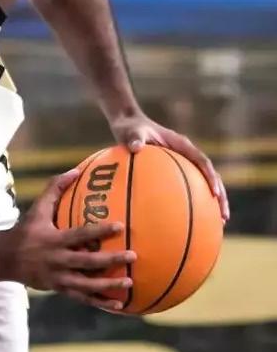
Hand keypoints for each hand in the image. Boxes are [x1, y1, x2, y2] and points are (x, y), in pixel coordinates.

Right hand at [0, 169, 136, 309]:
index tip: (120, 226)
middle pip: (86, 261)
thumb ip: (55, 190)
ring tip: (129, 282)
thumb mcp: (36, 209)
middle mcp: (56, 260)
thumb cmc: (25, 231)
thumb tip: (75, 170)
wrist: (4, 259)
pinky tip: (118, 305)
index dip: (99, 231)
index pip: (79, 234)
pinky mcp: (58, 289)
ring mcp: (57, 277)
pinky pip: (82, 298)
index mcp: (52, 240)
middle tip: (132, 255)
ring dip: (108, 284)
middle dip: (110, 260)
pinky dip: (100, 302)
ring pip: (86, 284)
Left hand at [111, 112, 228, 221]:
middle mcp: (186, 155)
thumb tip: (135, 147)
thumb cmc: (130, 128)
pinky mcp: (171, 173)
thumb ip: (134, 139)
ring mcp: (181, 165)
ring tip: (217, 225)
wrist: (128, 125)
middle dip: (219, 197)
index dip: (211, 177)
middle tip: (224, 217)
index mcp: (182, 145)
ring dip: (210, 204)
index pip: (202, 162)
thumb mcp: (131, 131)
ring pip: (201, 186)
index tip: (215, 193)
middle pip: (210, 178)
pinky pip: (183, 190)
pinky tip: (182, 225)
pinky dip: (188, 205)